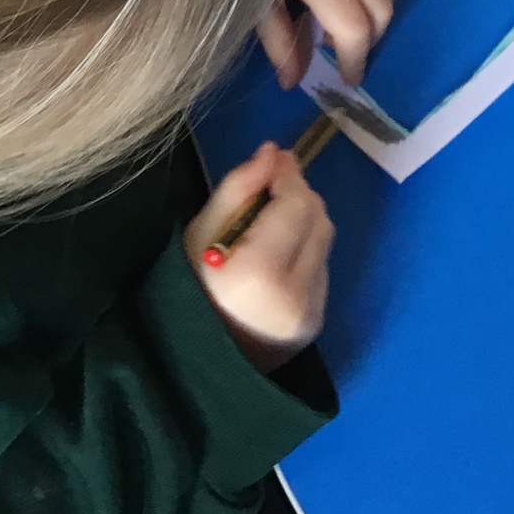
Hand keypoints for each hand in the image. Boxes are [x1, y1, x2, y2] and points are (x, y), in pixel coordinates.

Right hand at [185, 143, 333, 371]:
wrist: (197, 361)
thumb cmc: (188, 290)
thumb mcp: (200, 233)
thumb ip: (239, 189)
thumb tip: (272, 152)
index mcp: (260, 271)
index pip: (297, 203)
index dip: (289, 175)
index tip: (274, 159)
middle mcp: (295, 292)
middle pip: (318, 218)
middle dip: (298, 195)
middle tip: (269, 187)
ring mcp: (311, 311)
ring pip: (325, 240)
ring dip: (304, 221)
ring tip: (269, 223)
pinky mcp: (318, 321)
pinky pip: (321, 267)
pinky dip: (305, 249)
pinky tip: (277, 256)